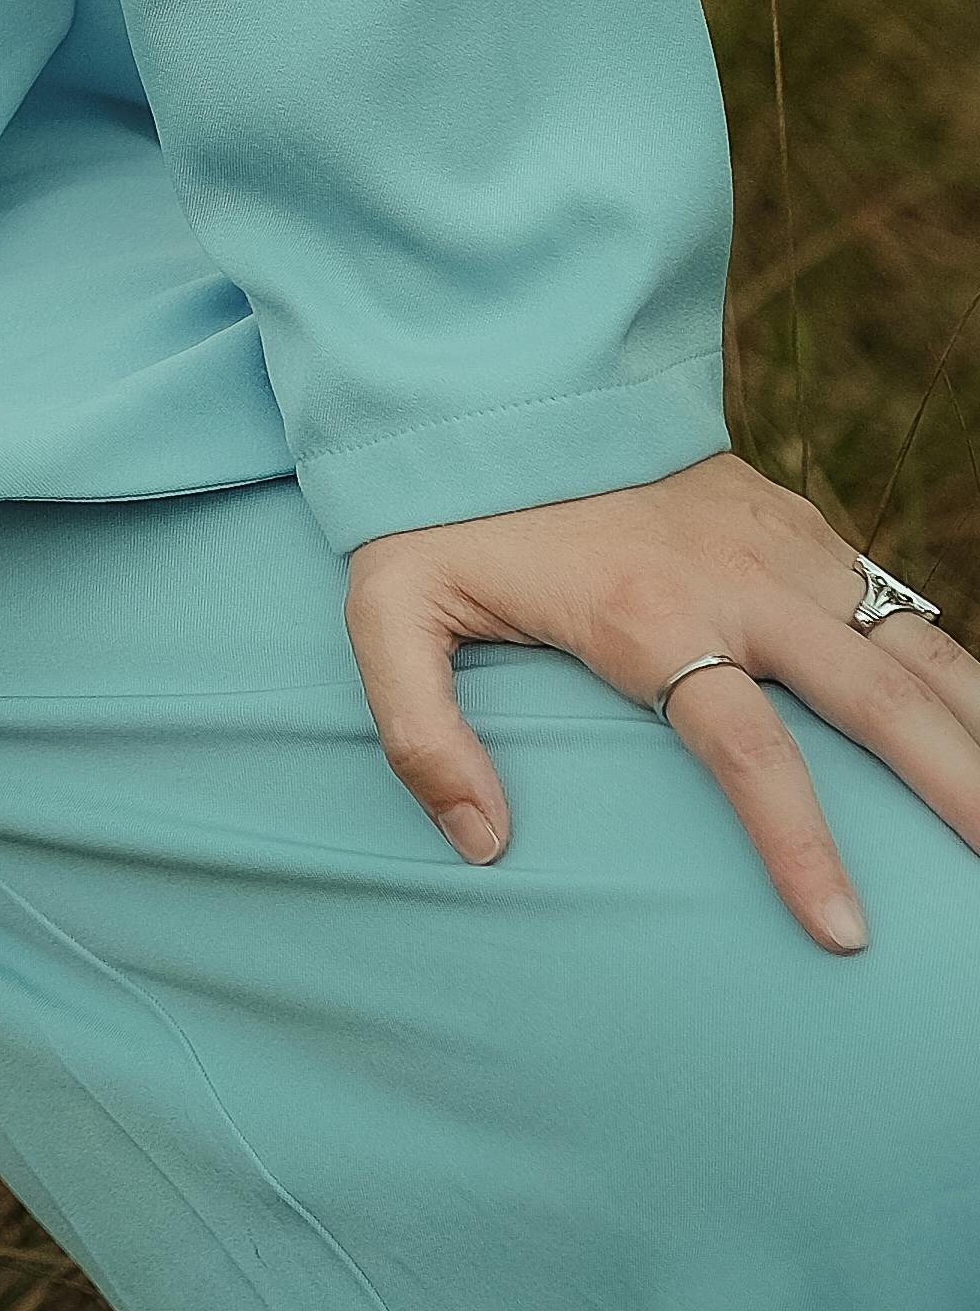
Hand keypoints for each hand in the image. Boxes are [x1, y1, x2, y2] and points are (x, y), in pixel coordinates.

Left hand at [347, 452, 979, 947]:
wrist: (506, 377)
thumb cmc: (446, 510)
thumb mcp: (390, 608)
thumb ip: (419, 729)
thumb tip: (478, 842)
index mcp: (649, 616)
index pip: (749, 750)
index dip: (801, 846)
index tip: (846, 933)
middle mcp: (741, 585)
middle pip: (876, 702)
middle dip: (955, 789)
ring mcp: (786, 553)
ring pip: (916, 654)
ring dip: (978, 734)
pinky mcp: (806, 532)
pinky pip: (906, 615)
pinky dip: (961, 678)